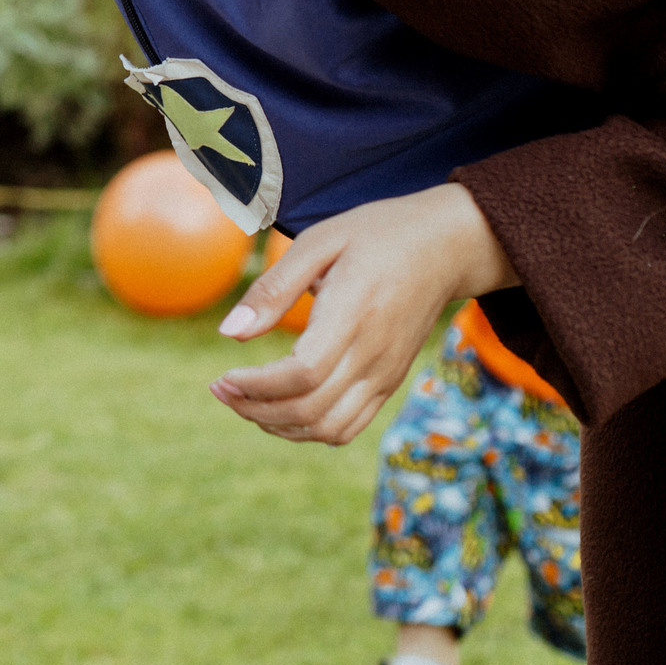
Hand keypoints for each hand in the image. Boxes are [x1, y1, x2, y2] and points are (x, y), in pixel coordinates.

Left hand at [207, 184, 518, 446]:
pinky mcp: (390, 381)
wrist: (446, 246)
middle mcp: (373, 355)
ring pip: (330, 429)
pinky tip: (281, 408)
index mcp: (352, 315)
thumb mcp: (319, 241)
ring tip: (244, 403)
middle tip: (219, 390)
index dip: (255, 386)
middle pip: (311, 410)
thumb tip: (229, 332)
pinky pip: (349, 426)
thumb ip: (274, 288)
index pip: (301, 374)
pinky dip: (310, 430)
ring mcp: (385, 374)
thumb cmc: (376, 234)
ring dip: (280, 427)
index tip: (222, 377)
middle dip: (255, 410)